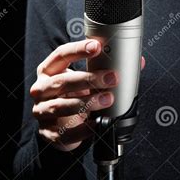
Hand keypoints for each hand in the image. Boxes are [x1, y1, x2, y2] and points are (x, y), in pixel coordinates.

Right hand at [30, 39, 144, 151]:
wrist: (60, 126)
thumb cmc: (73, 96)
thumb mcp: (84, 81)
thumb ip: (106, 70)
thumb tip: (137, 62)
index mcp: (49, 71)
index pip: (61, 55)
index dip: (78, 50)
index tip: (97, 46)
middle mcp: (42, 90)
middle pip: (62, 81)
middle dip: (89, 79)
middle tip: (112, 78)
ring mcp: (42, 112)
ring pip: (61, 106)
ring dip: (87, 102)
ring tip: (108, 99)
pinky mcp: (49, 133)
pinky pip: (66, 131)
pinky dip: (84, 128)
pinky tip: (98, 122)